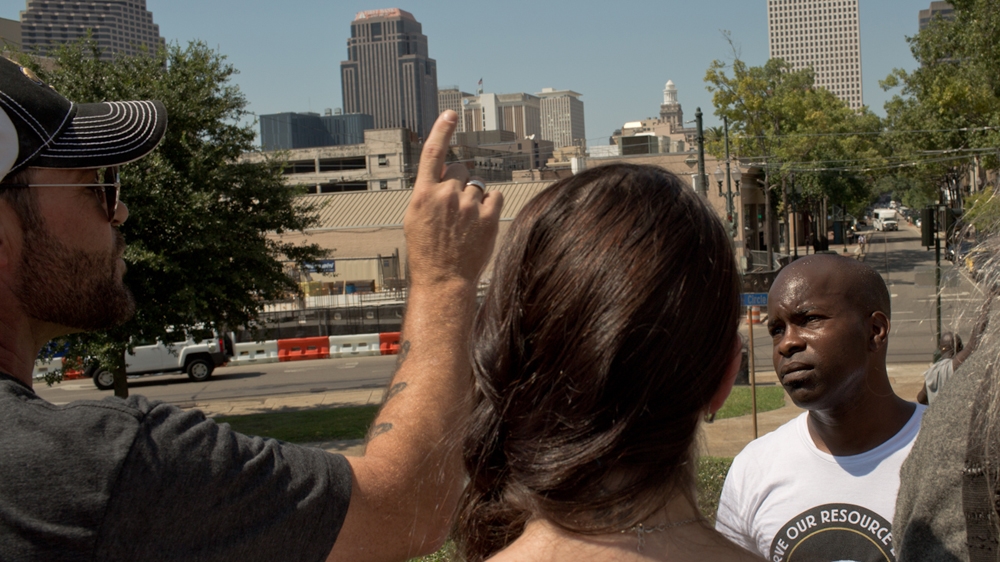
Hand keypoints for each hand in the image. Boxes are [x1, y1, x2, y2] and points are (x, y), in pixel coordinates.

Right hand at [404, 110, 502, 286]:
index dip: (442, 130)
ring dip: (474, 200)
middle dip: (459, 186)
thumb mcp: (415, 219)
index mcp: (423, 194)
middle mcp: (445, 195)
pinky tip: (480, 224)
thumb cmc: (427, 252)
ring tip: (465, 225)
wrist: (443, 281)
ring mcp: (468, 205)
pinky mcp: (488, 216)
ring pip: (477, 187)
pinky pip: (495, 197)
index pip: (433, 153)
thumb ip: (429, 193)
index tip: (450, 114)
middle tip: (454, 213)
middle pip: (460, 172)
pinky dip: (490, 206)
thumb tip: (447, 174)